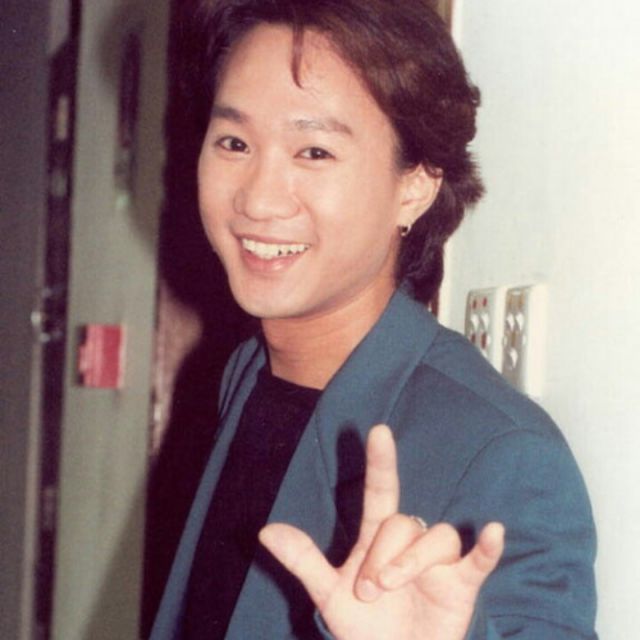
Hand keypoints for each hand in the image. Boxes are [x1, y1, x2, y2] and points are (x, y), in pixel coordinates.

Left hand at [259, 424, 504, 639]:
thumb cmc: (365, 630)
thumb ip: (303, 561)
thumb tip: (265, 531)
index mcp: (377, 539)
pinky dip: (486, 547)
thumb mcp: (329, 595)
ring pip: (434, 536)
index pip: (381, 492)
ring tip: (392, 589)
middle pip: (402, 523)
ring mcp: (438, 562)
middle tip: (370, 591)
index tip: (378, 431)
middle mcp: (409, 543)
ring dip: (411, 562)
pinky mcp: (462, 584)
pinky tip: (493, 532)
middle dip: (383, 555)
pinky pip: (478, 559)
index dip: (380, 463)